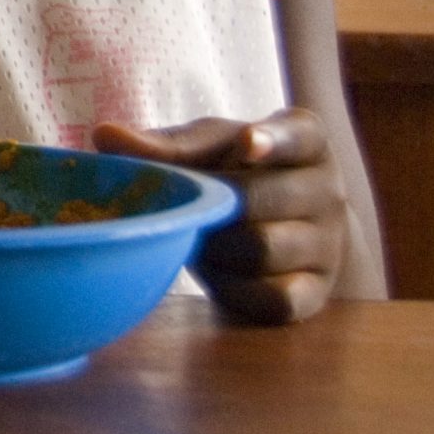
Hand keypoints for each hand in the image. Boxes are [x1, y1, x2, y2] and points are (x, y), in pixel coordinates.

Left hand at [93, 111, 346, 323]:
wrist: (283, 227)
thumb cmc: (236, 172)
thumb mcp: (206, 148)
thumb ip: (164, 145)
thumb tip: (104, 136)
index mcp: (305, 141)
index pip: (297, 135)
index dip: (271, 140)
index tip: (246, 142)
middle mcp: (329, 191)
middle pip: (260, 199)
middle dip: (210, 205)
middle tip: (186, 208)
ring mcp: (328, 245)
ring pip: (262, 250)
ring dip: (214, 248)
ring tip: (199, 238)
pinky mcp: (317, 293)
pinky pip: (273, 298)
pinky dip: (234, 289)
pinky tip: (218, 274)